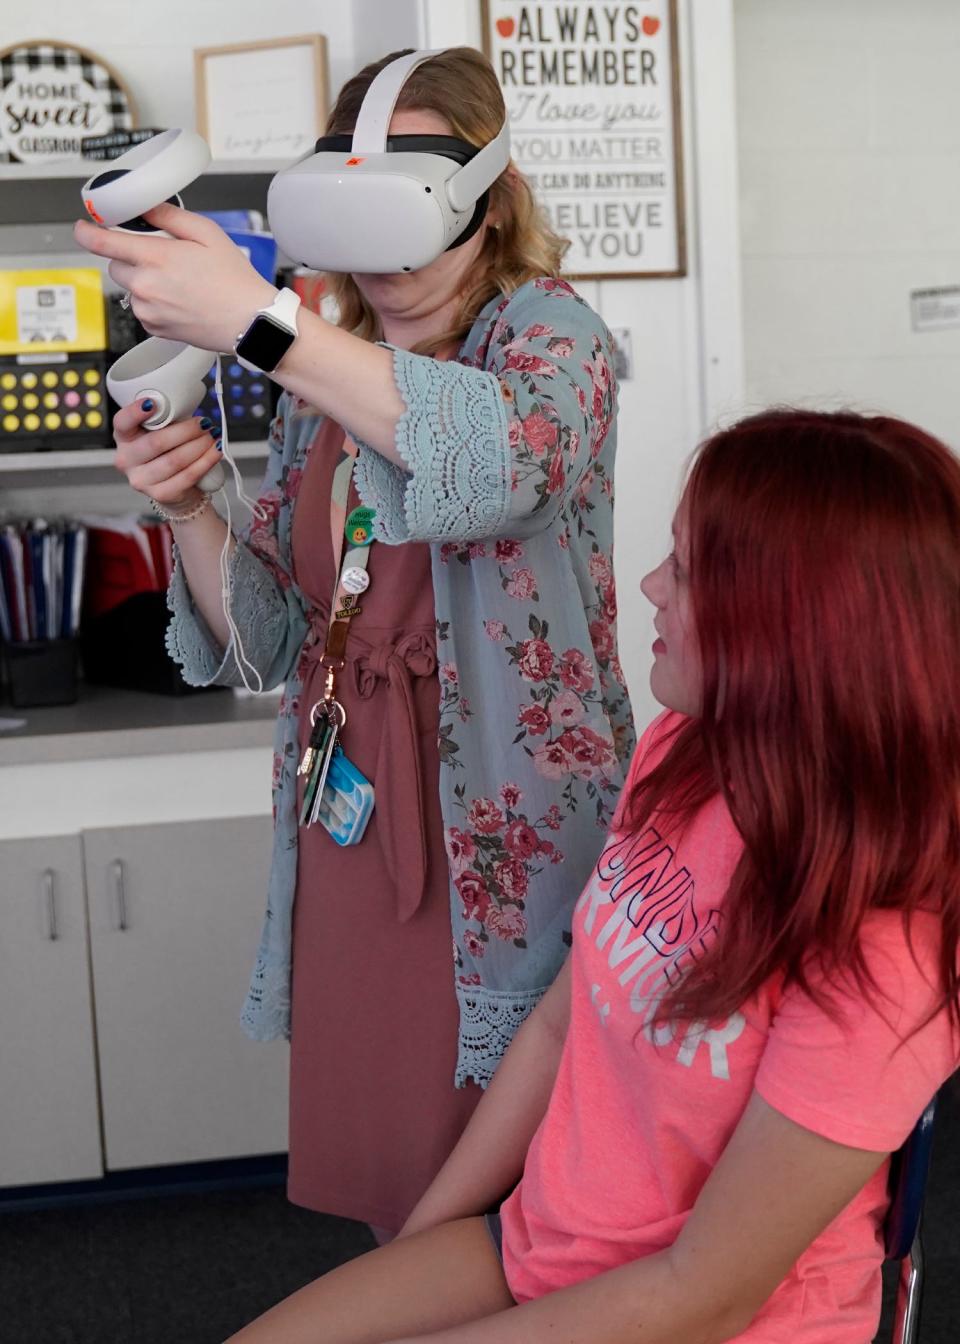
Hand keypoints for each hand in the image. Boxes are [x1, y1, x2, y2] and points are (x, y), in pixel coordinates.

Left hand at [74, 204, 277, 353]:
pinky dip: (153, 303)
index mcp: (155, 257)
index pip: (102, 242)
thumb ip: (169, 216)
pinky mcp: (154, 328)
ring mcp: (148, 310)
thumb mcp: (207, 233)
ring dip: (144, 282)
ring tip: (178, 284)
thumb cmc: (234, 280)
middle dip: (131, 259)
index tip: (82, 228)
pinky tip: (179, 301)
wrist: (249, 322)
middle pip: (116, 265)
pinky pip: (142, 309)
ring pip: (130, 289)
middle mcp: (146, 285)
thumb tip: (145, 206)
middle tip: (163, 260)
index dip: (86, 232)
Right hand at [114, 400, 221, 506]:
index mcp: (124, 437)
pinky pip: (187, 476)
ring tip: (213, 437)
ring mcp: (141, 480)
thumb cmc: (167, 453)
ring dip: (199, 446)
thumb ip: (165, 419)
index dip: (135, 412)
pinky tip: (215, 452)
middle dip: (187, 431)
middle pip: (157, 442)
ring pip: (175, 460)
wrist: (174, 489)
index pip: (122, 422)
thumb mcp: (160, 431)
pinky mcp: (160, 494)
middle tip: (204, 423)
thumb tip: (186, 405)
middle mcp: (127, 459)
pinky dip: (205, 461)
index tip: (152, 403)